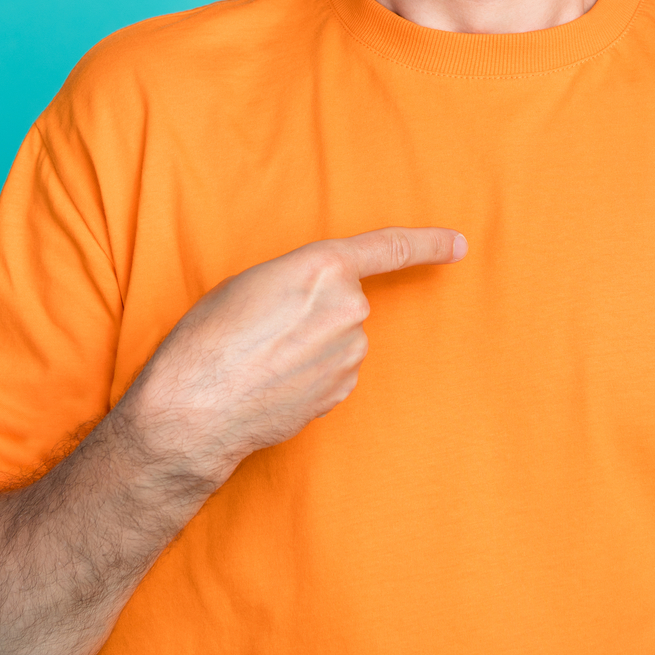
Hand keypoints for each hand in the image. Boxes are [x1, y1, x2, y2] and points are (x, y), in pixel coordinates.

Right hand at [117, 227, 467, 488]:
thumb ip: (299, 279)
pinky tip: (273, 382)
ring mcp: (351, 352)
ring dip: (310, 345)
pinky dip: (309, 374)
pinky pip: (333, 370)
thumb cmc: (210, 339)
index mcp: (323, 266)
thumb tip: (320, 302)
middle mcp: (348, 306)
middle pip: (345, 300)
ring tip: (262, 358)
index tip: (458, 244)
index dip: (428, 244)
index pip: (389, 249)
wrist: (196, 409)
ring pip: (339, 338)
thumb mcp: (251, 283)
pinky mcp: (344, 389)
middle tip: (264, 328)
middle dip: (314, 311)